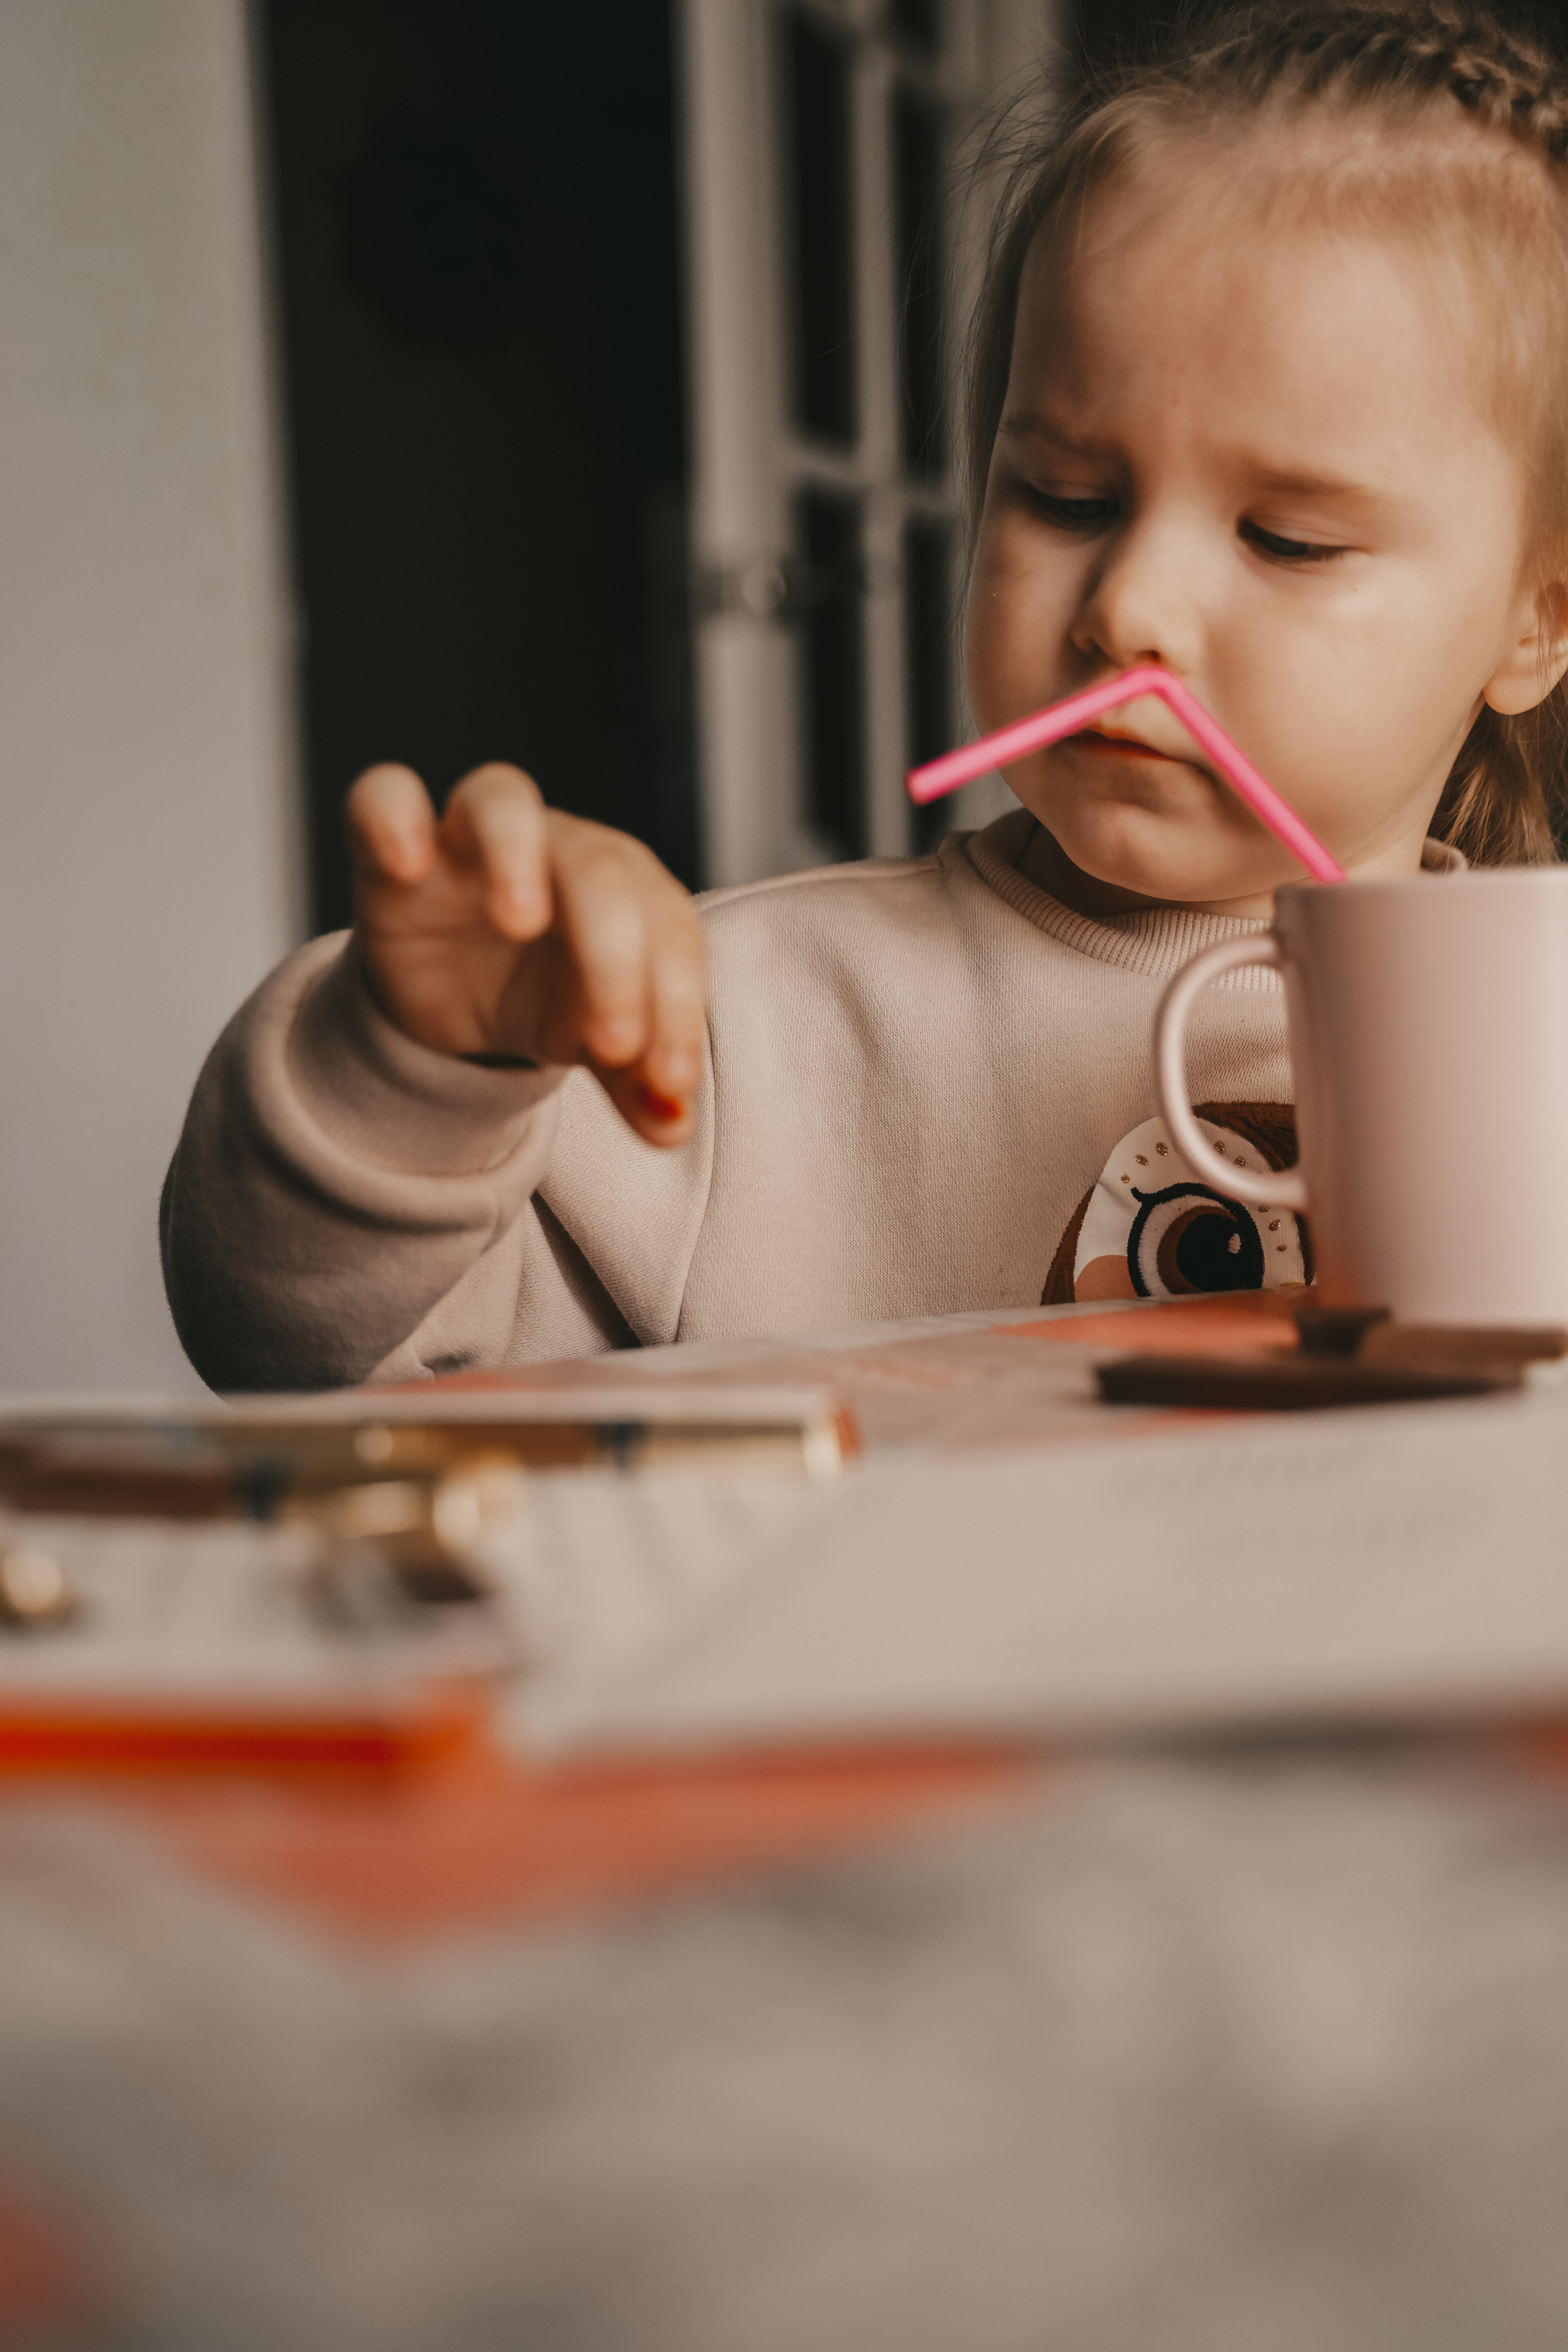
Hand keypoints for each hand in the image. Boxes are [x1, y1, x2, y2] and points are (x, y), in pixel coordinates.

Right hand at [347, 762, 704, 1145]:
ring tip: (520, 920)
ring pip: (503, 800)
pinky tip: (407, 865)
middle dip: (617, 959)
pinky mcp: (393, 846)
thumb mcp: (591, 1045)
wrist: (452, 994)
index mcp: (630, 890)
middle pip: (600, 868)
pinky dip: (393, 818)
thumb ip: (635, 1081)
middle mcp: (561, 849)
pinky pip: (386, 796)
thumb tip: (671, 1125)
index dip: (677, 1003)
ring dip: (516, 855)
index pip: (667, 926)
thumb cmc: (541, 999)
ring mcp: (475, 838)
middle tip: (613, 1044)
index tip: (669, 1081)